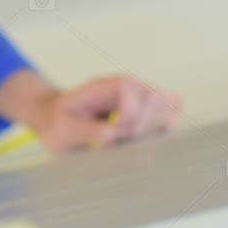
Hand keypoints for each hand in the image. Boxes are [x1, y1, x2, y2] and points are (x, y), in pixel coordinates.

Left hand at [0, 69, 181, 152]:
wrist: (59, 122)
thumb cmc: (59, 124)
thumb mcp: (62, 130)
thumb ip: (84, 131)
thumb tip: (112, 134)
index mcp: (103, 85)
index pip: (130, 84)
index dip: (129, 112)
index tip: (115, 132)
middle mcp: (127, 88)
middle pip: (155, 96)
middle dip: (141, 126)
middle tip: (120, 141)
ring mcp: (141, 99)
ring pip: (168, 108)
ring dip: (152, 131)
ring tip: (128, 141)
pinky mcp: (150, 113)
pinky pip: (169, 119)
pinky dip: (159, 134)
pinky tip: (139, 142)